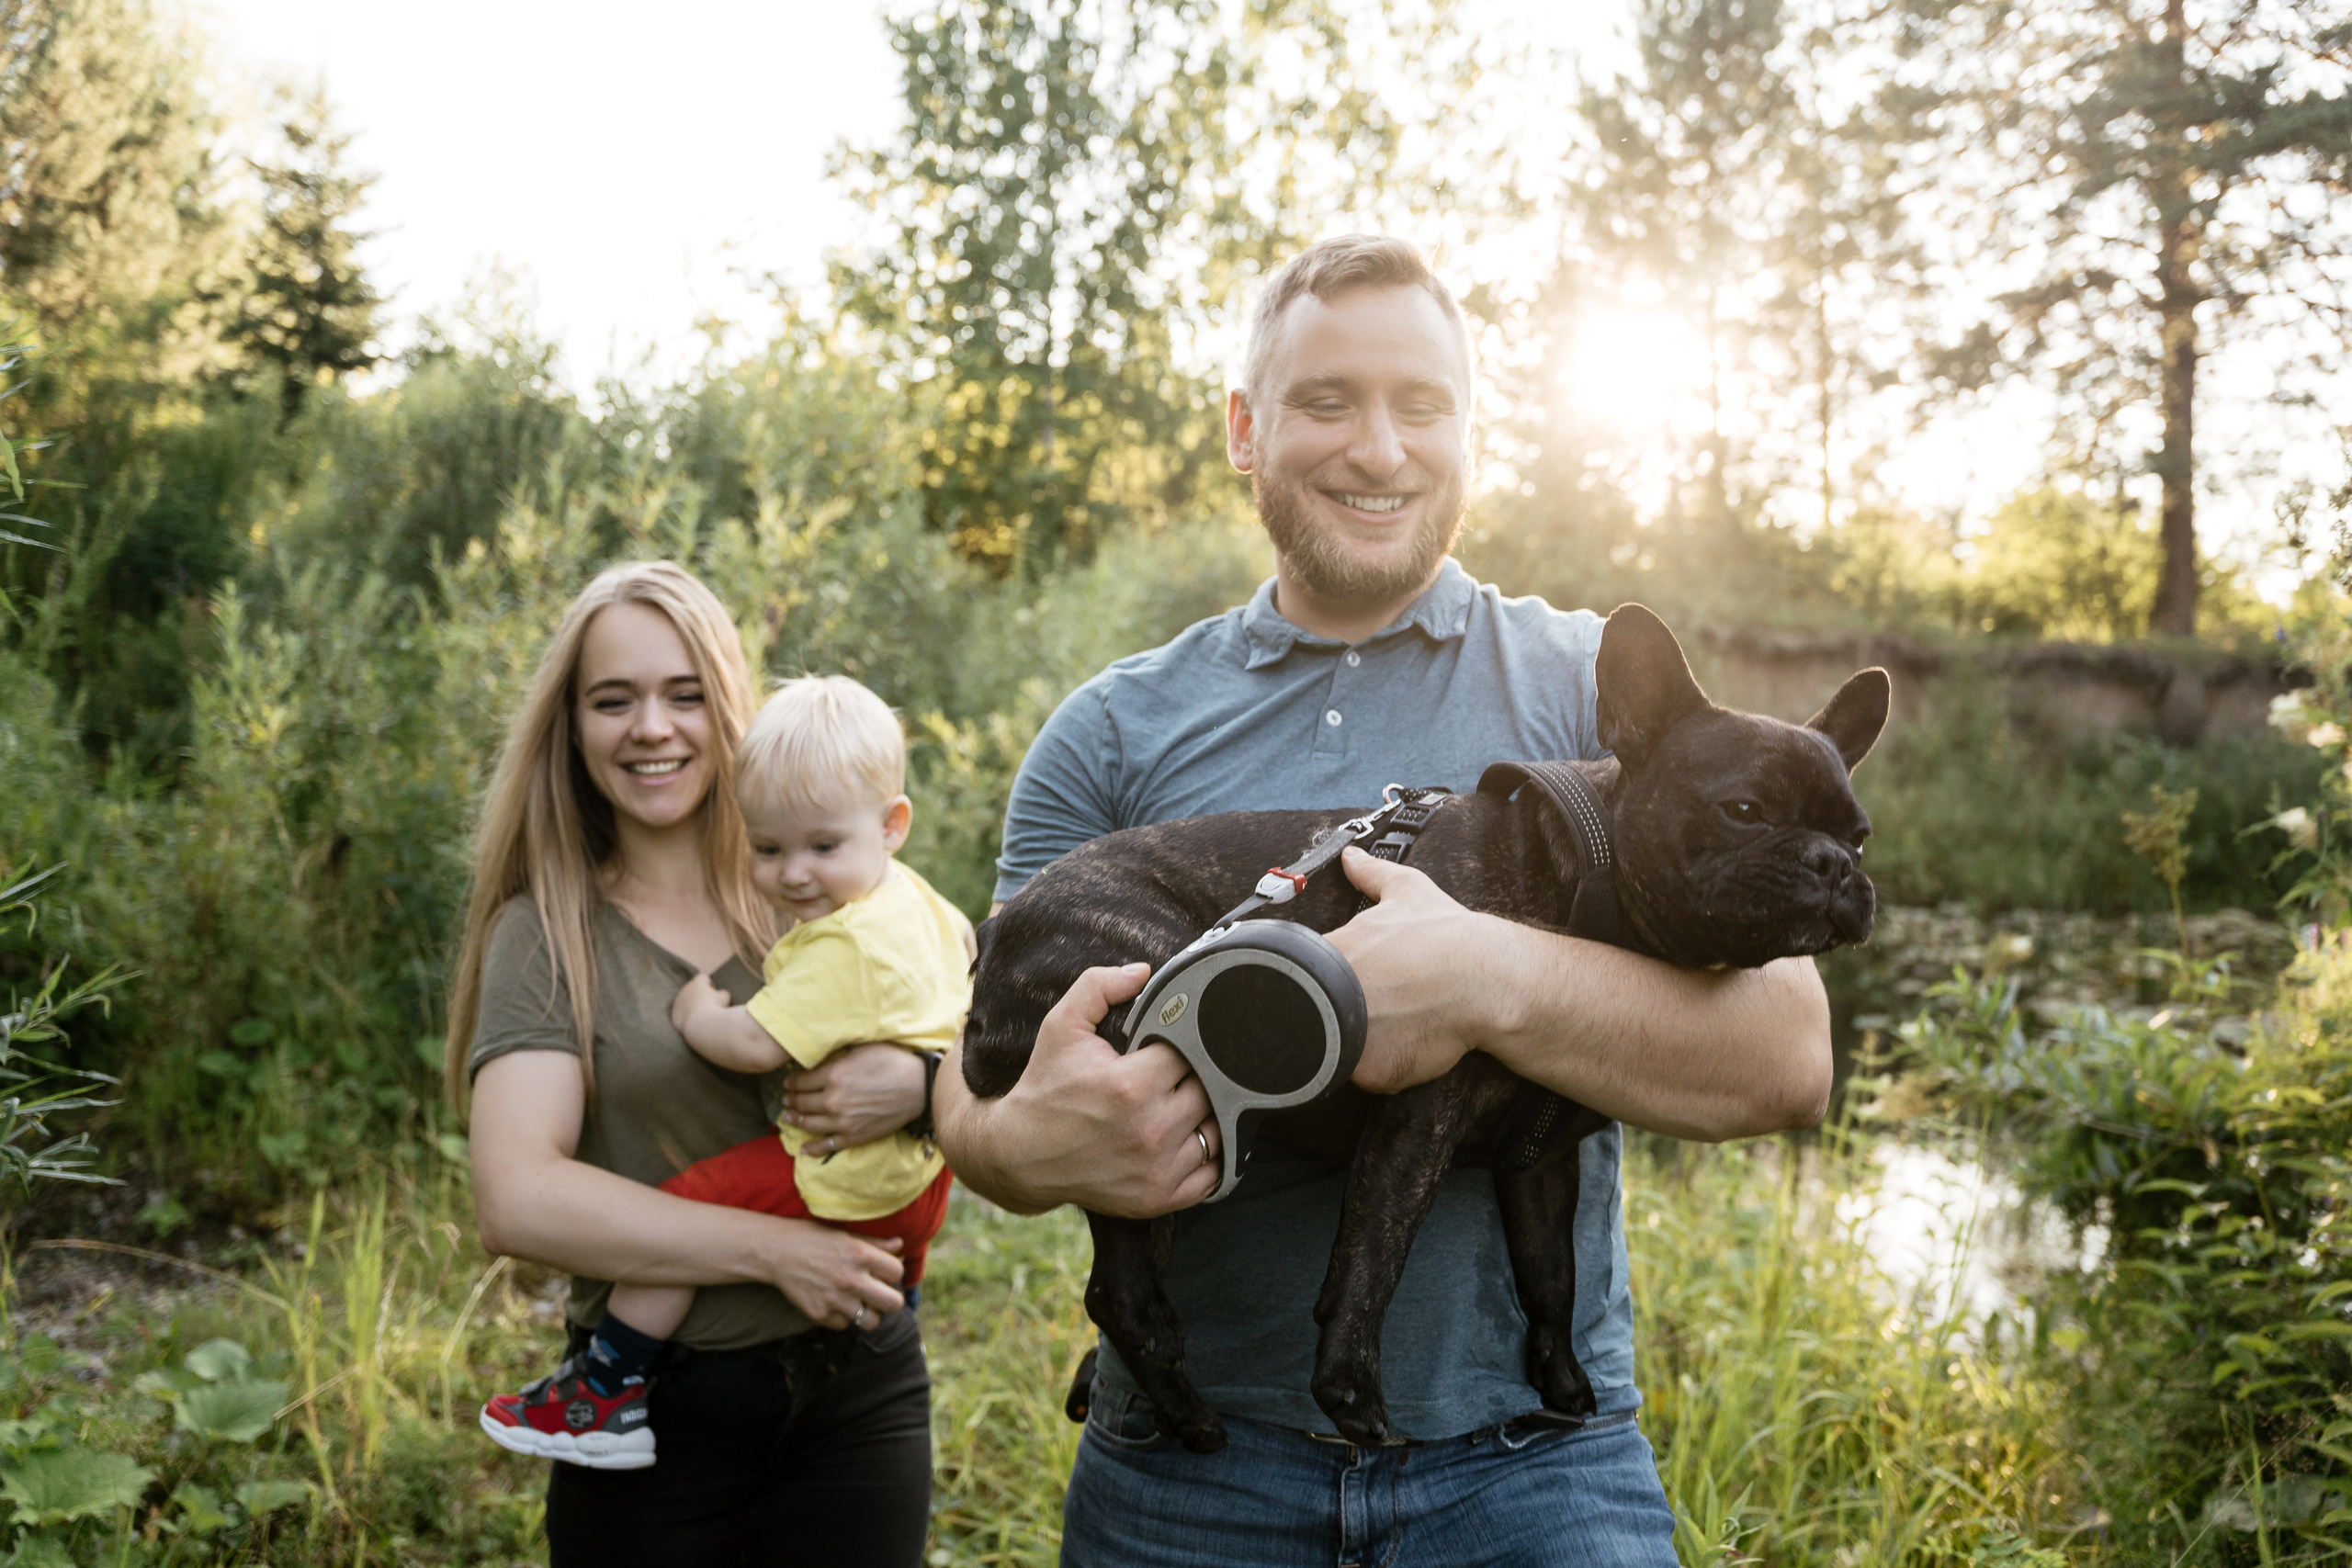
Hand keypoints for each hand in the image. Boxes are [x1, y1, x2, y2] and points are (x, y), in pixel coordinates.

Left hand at [670, 971, 725, 1039]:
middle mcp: (685, 990)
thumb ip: (722, 992)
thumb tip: (720, 994)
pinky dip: (687, 1016)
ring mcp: (678, 1002)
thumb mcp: (725, 997)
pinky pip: (681, 1013)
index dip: (709, 984)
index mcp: (697, 983)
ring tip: (702, 1016)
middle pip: (692, 989)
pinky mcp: (674, 1014)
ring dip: (692, 1005)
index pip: (702, 977)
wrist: (701, 1024)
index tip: (714, 993)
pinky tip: (695, 1022)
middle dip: (699, 995)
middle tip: (708, 1005)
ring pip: (685, 1001)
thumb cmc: (715, 1008)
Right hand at [765, 1220, 905, 1328]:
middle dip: (889, 1299)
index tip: (882, 1271)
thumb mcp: (845, 1234)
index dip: (892, 1272)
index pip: (898, 1272)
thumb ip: (875, 1243)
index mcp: (861, 1254)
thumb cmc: (813, 1238)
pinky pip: (844, 1325)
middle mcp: (851, 1279)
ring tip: (858, 1302)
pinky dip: (842, 1317)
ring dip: (867, 1313)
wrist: (776, 1252)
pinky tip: (834, 1303)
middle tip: (878, 1294)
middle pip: (894, 1304)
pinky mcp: (820, 1315)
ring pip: (871, 1322)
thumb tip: (900, 1246)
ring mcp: (836, 1300)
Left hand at [779, 1043, 926, 1153]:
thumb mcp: (864, 1047)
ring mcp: (843, 1121)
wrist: (919, 1088)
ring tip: (789, 1117)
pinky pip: (827, 1145)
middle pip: (802, 1102)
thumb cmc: (894, 1062)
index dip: (791, 1081)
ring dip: (795, 1120)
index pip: (801, 1081)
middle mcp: (834, 1100)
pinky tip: (803, 1148)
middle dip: (790, 1100)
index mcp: (834, 1075)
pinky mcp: (854, 1136)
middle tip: (785, 1099)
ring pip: (809, 1123)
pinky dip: (812, 1148)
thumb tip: (822, 1052)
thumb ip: (839, 1052)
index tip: (787, 1082)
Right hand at [937, 963, 1221, 1218]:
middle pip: (1210, 1090)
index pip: (1192, 1051)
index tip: (1171, 1043)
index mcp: (1131, 1085)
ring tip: (1182, 1101)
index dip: (1186, 1042)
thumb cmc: (1045, 1087)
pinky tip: (1190, 1136)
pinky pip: (1212, 1174)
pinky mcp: (1159, 1198)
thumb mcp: (1060, 1026)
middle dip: (1198, 1075)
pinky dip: (1209, 1155)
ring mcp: (1157, 1169)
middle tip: (1176, 1071)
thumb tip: (1145, 971)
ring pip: (1217, 1130)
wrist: (1020, 1154)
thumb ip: (1099, 987)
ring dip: (1207, 1113)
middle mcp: (1150, 1130)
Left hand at [1327, 847, 1493, 1093]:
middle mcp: (1330, 998)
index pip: (1300, 972)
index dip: (1319, 977)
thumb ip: (1371, 873)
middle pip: (1311, 1011)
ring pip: (1333, 1048)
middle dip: (1332, 1008)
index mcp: (1331, 954)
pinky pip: (1364, 1075)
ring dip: (1352, 1039)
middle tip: (1374, 1001)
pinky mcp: (1372, 1071)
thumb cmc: (1447, 935)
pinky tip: (1402, 1045)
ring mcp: (1349, 1039)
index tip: (1343, 977)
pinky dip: (1378, 1067)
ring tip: (1388, 1024)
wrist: (1487, 980)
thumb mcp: (1408, 891)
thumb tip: (1350, 855)